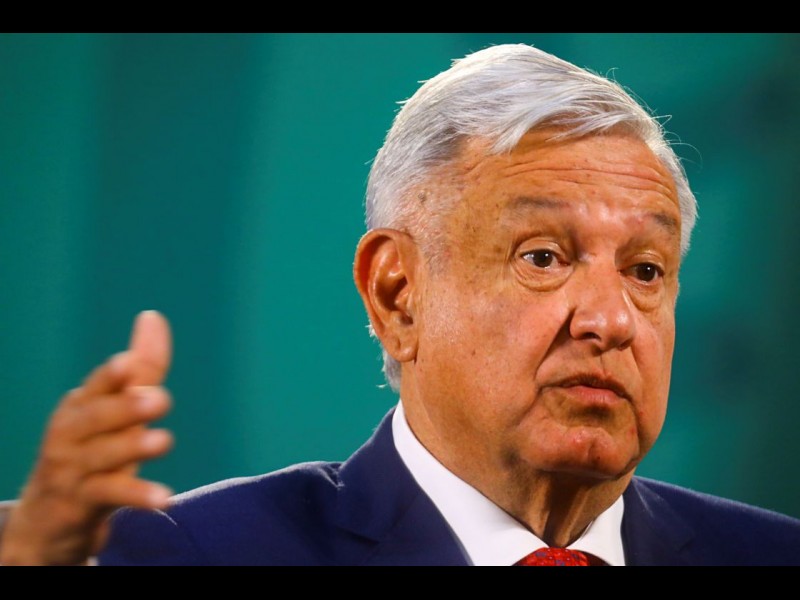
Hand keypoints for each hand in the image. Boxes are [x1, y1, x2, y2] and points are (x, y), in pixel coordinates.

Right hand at [0, 311, 174, 564]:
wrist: (49, 516)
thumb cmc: (92, 448)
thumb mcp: (115, 408)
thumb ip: (141, 368)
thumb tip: (153, 316)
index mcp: (82, 403)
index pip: (99, 385)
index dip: (112, 376)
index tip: (128, 364)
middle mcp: (72, 432)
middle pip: (98, 417)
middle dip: (126, 407)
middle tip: (160, 397)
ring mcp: (74, 468)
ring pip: (104, 455)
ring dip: (134, 447)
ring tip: (164, 440)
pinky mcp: (83, 502)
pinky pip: (111, 496)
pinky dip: (138, 496)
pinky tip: (166, 498)